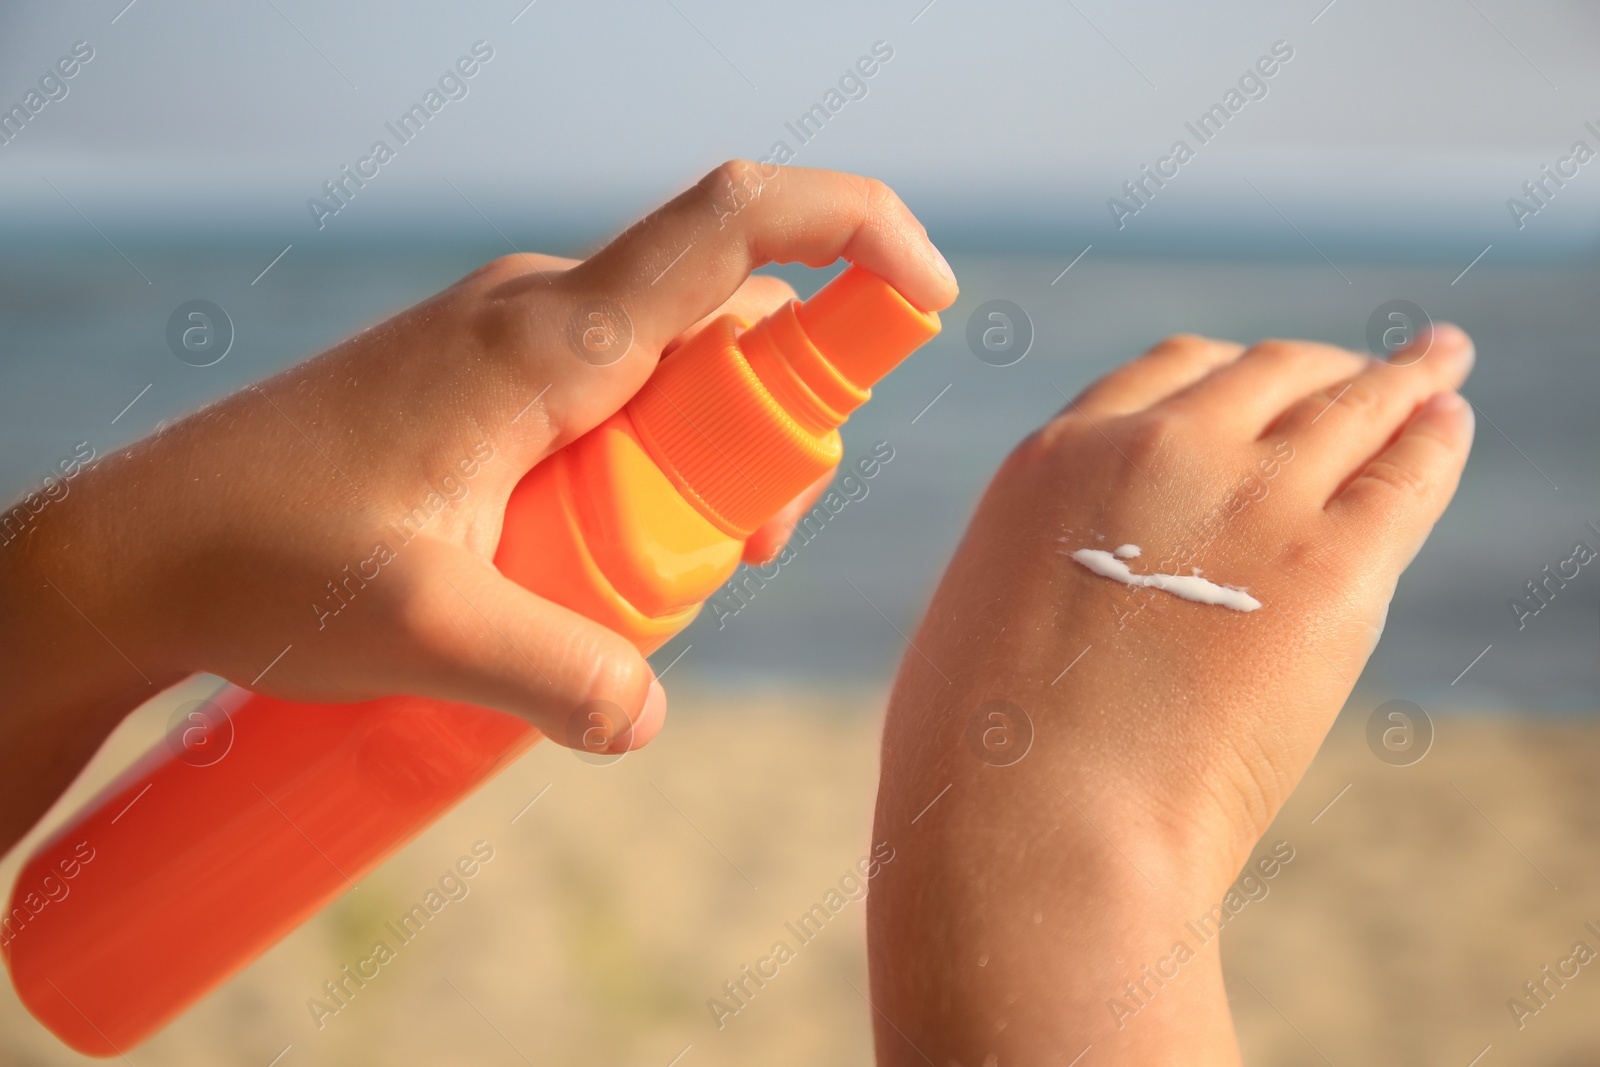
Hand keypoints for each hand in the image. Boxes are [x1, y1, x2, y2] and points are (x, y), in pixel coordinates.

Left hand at [0, 162, 957, 856]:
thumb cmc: (263, 562)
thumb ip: (561, 675)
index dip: (856, 232)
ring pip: (673, 371)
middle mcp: (541, 318)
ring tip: (655, 584)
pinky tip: (591, 566)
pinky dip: (647, 474)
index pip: (734, 224)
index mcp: (548, 339)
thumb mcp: (427, 629)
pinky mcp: (485, 393)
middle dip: (778, 428)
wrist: (139, 549)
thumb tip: (650, 716)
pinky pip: (614, 405)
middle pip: (726, 323)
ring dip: (707, 467)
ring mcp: (511, 352)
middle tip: (746, 558)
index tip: (929, 297)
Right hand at [867, 328, 1473, 1063]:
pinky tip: (1450, 421)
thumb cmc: (980, 760)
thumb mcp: (980, 619)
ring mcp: (1251, 498)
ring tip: (1441, 364)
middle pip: (1267, 372)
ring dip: (1401, 380)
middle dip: (1318, 368)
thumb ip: (1044, 570)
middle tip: (1360, 374)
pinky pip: (1407, 471)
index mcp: (1058, 460)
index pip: (1169, 374)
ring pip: (1350, 403)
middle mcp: (1158, 450)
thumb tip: (1083, 589)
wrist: (1036, 827)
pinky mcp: (1331, 566)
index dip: (1230, 374)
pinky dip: (1436, 438)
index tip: (1263, 388)